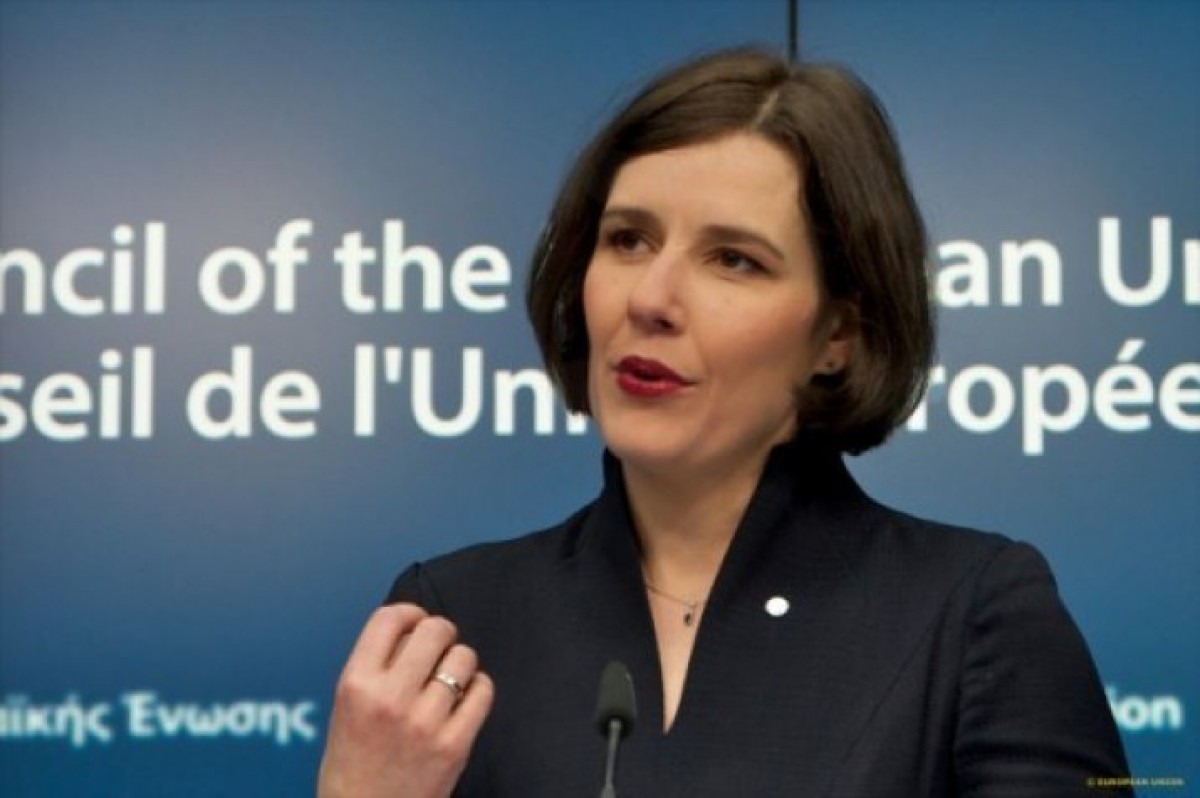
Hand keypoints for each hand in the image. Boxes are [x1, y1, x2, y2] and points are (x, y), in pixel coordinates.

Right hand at [318, 603, 493, 797]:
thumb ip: (375, 667)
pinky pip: (483, 691)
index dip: (411, 613)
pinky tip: (464, 700)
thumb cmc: (354, 764)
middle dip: (441, 634)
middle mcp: (389, 698)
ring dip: (460, 663)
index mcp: (355, 684)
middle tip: (440, 649)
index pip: (390, 617)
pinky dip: (478, 689)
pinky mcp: (453, 744)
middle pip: (434, 629)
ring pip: (463, 658)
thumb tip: (414, 628)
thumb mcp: (346, 707)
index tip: (417, 623)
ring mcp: (424, 721)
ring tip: (450, 680)